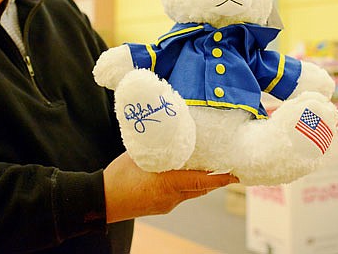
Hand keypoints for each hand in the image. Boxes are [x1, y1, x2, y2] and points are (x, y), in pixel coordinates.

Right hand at [103, 152, 238, 222]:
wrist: (101, 201)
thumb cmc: (118, 176)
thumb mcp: (139, 155)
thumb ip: (157, 146)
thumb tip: (170, 131)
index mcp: (168, 183)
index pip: (202, 181)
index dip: (221, 178)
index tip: (236, 174)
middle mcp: (172, 197)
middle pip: (201, 188)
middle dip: (214, 178)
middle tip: (225, 165)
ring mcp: (166, 205)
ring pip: (190, 192)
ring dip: (199, 181)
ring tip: (206, 166)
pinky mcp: (161, 207)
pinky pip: (180, 196)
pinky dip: (186, 185)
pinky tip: (181, 174)